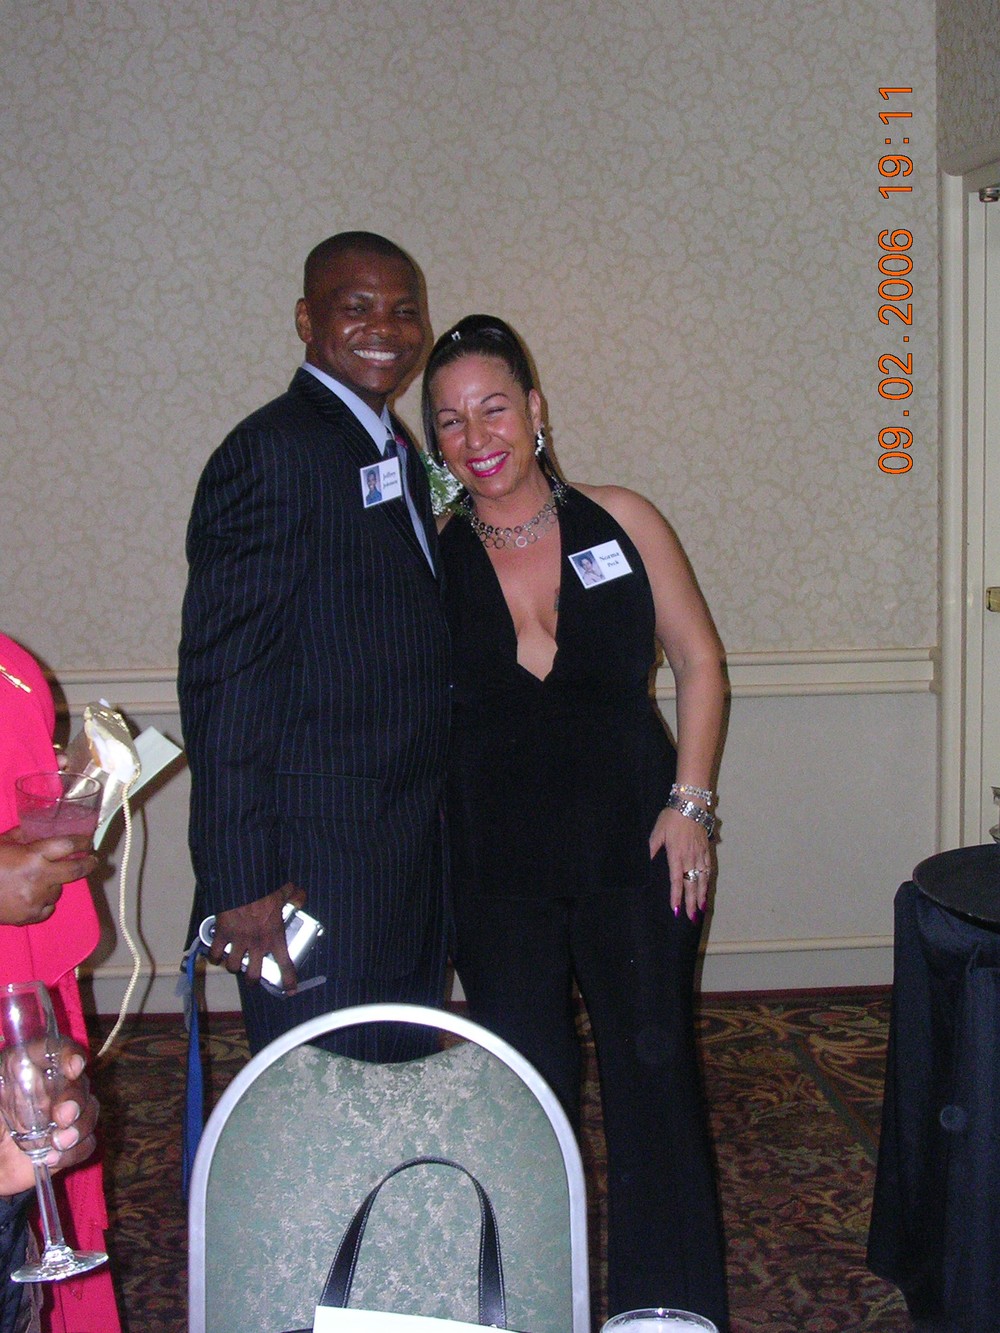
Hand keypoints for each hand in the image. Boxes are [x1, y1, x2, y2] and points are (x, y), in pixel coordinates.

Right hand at [0, 831, 97, 924]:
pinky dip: (44, 900)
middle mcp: (39, 878)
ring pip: (59, 889)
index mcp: (33, 856)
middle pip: (77, 870)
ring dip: (55, 883)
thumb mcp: (3, 842)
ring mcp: (36, 899)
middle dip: (89, 864)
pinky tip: (32, 894)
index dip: (82, 841)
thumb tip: (43, 826)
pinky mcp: (31, 916)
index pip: (69, 845)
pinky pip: (48, 907)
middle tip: (93, 860)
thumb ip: (25, 835)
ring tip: (38, 879)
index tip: (87, 840)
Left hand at [0, 1042, 97, 1195]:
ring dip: (79, 1127)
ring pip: (89, 1110)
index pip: (52, 1050)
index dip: (67, 1054)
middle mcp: (50, 1087)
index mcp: (24, 1068)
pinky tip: (52, 1158)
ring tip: (57, 1144)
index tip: (73, 1068)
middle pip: (78, 1081)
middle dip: (75, 1099)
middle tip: (63, 1117)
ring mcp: (63, 1115)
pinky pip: (86, 1143)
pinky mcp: (70, 1143)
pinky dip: (73, 1152)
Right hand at [210, 882, 306, 993]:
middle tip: (252, 979)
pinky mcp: (222, 934)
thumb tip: (301, 898)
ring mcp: (238, 941)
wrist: (244, 883)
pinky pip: (215, 953)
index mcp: (275, 936)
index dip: (288, 979)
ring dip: (233, 967)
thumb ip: (296, 897)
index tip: (290, 989)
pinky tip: (216, 956)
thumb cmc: (265, 888)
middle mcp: (256, 944)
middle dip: (252, 980)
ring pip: (232, 966)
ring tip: (234, 964)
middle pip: (253, 975)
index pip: (284, 964)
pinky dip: (214, 957)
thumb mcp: (286, 891)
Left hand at [648, 806, 712, 920]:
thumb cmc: (671, 817)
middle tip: (692, 918)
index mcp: (676, 855)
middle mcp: (690, 858)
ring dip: (702, 895)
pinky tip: (707, 888)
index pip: (676, 881)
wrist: (691, 804)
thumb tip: (645, 862)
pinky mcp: (706, 849)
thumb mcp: (657, 832)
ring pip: (702, 879)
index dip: (676, 896)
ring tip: (702, 909)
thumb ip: (652, 848)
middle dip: (692, 902)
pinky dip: (708, 881)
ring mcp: (700, 854)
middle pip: (692, 884)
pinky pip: (708, 869)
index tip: (676, 909)